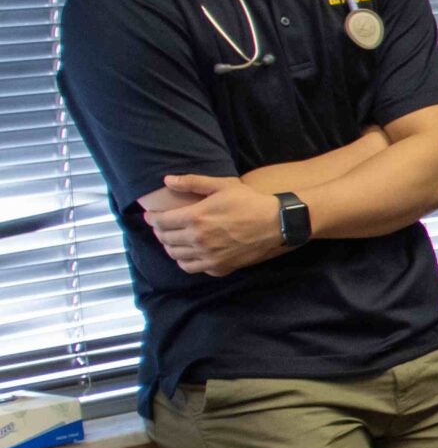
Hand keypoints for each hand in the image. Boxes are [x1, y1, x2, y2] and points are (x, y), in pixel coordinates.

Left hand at [146, 174, 288, 275]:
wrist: (276, 223)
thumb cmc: (249, 201)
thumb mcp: (222, 185)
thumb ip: (192, 182)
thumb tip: (167, 180)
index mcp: (195, 217)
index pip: (160, 222)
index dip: (152, 218)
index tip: (151, 215)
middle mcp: (197, 239)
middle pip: (165, 239)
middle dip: (159, 232)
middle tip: (161, 226)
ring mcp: (208, 255)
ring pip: (175, 255)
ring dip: (170, 247)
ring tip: (173, 240)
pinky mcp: (219, 267)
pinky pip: (191, 267)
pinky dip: (185, 261)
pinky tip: (189, 253)